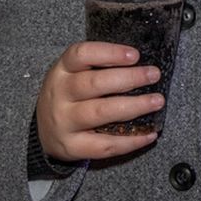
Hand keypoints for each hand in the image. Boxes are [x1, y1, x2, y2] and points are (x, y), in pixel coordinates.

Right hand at [35, 41, 161, 160]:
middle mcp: (59, 94)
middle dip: (129, 78)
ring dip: (134, 106)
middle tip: (154, 75)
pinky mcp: (71, 147)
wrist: (44, 131)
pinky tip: (149, 134)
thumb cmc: (69, 95)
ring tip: (156, 101)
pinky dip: (130, 141)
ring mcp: (64, 122)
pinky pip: (104, 145)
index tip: (135, 55)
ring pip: (101, 112)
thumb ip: (99, 66)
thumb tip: (141, 63)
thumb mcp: (74, 73)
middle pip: (94, 84)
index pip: (81, 55)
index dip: (110, 53)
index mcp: (62, 70)